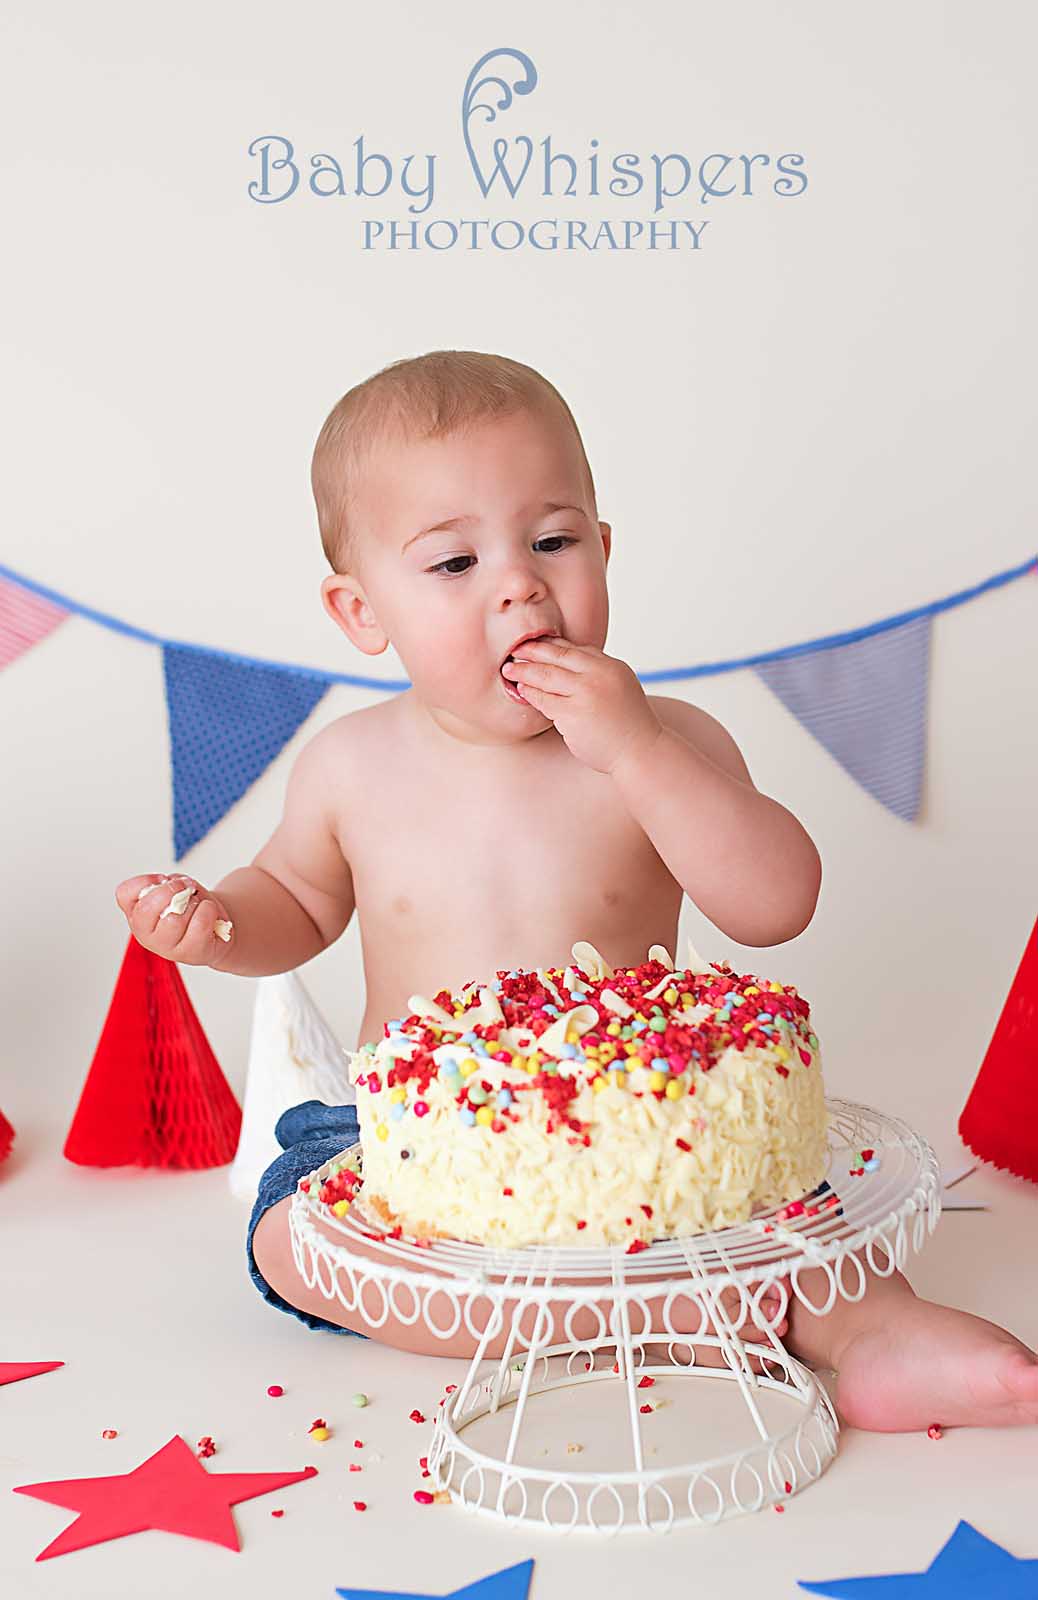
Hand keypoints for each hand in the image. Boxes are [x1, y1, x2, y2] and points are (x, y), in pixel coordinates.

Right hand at [114, 873, 234, 968]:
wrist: (218, 929)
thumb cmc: (192, 907)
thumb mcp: (177, 888)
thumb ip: (170, 883)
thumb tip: (175, 886)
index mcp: (137, 916)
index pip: (124, 893)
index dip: (145, 880)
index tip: (163, 880)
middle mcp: (146, 935)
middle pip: (146, 909)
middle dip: (170, 890)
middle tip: (185, 888)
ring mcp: (167, 948)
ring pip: (174, 919)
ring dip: (192, 903)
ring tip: (197, 904)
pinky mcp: (191, 953)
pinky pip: (199, 924)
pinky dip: (208, 910)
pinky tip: (208, 911)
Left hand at [501, 635, 663, 775]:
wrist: (641, 751)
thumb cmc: (629, 725)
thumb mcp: (621, 686)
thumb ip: (599, 673)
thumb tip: (570, 664)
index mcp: (611, 666)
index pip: (575, 649)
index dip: (551, 645)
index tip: (535, 643)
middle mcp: (598, 675)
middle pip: (557, 656)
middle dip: (533, 651)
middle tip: (515, 650)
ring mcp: (585, 694)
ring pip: (546, 676)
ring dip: (525, 671)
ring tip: (510, 668)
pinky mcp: (572, 714)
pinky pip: (544, 700)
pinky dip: (530, 693)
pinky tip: (521, 690)